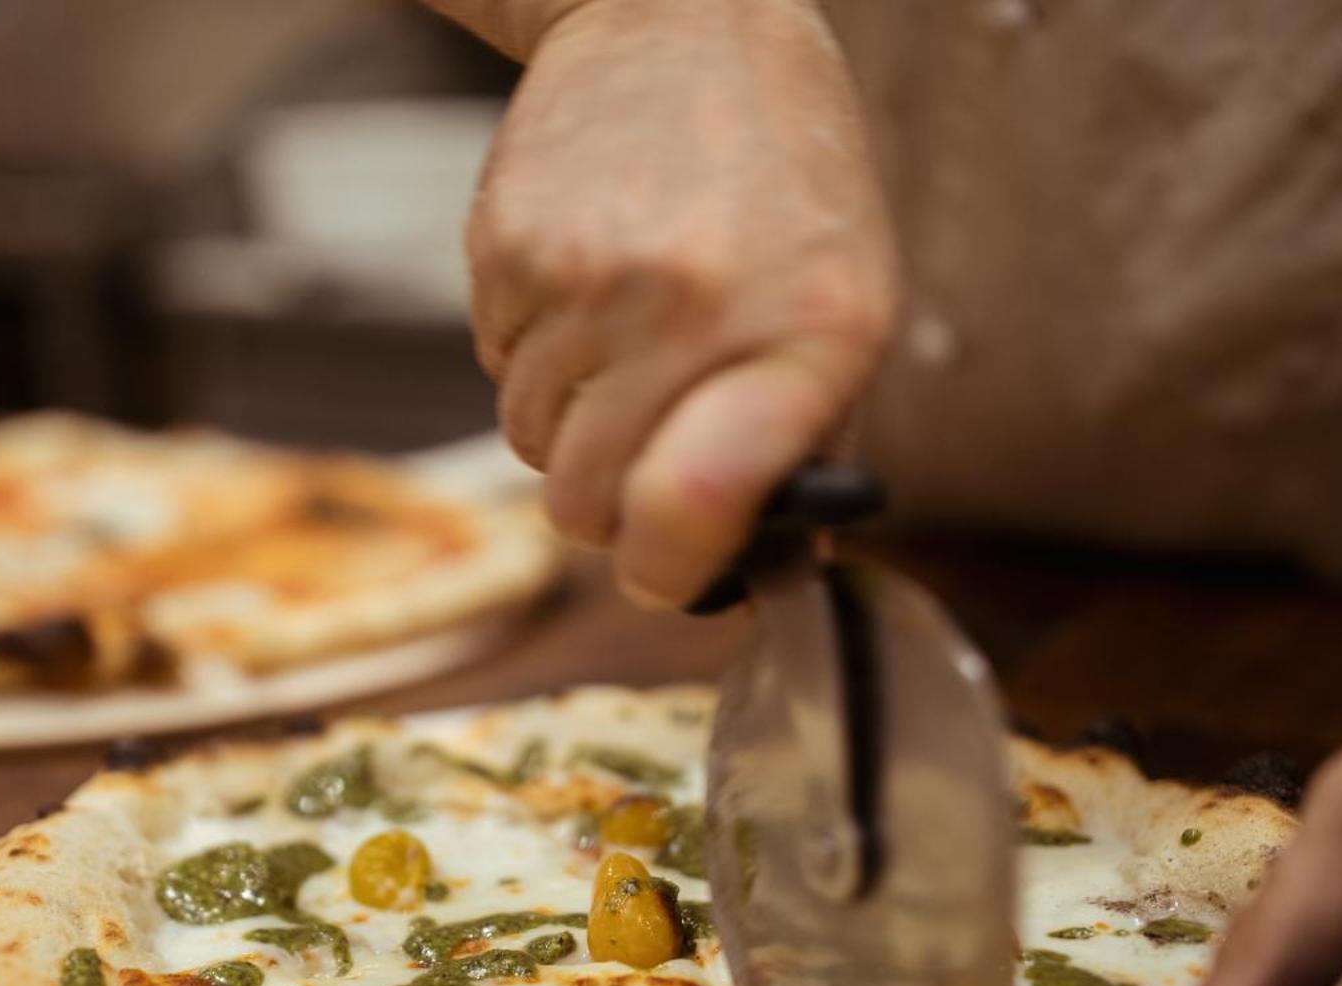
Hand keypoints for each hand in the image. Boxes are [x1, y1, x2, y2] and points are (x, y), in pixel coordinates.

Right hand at [466, 0, 895, 605]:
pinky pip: (492, 370)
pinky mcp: (507, 247)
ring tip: (623, 336)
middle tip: (640, 458)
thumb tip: (765, 569)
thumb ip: (808, 442)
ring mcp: (588, 275)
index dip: (665, 572)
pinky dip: (530, 355)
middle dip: (607, 508)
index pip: (689, 510)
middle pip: (586, 503)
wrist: (676, 16)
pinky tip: (583, 283)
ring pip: (530, 446)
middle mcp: (693, 305)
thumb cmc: (783, 181)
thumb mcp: (849, 303)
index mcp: (809, 333)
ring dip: (567, 425)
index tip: (668, 575)